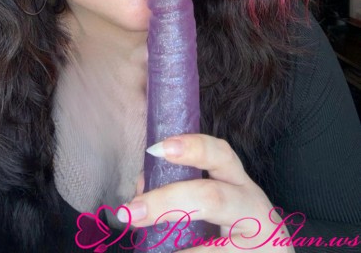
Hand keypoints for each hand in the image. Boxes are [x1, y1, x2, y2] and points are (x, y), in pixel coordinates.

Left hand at [121, 134, 296, 251]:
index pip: (220, 155)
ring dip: (175, 249)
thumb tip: (141, 193)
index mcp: (240, 185)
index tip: (156, 149)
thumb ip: (185, 193)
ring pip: (214, 246)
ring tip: (142, 234)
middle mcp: (253, 209)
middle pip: (212, 197)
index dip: (191, 147)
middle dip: (167, 202)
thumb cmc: (240, 232)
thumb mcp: (221, 206)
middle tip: (131, 211)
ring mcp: (260, 242)